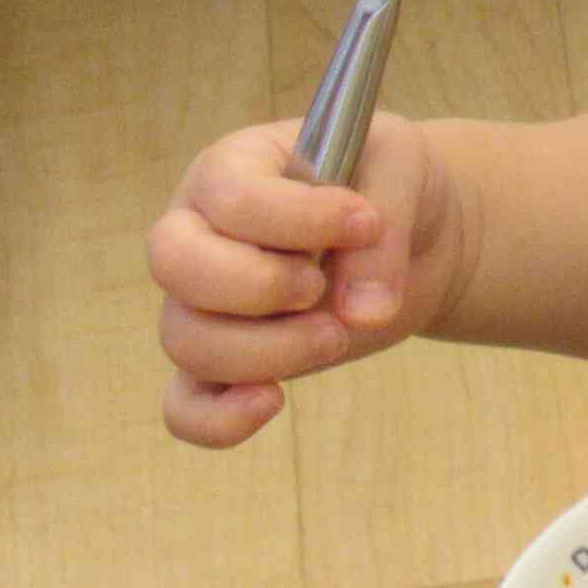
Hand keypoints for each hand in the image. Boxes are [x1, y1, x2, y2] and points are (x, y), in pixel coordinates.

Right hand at [150, 111, 467, 447]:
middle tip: (322, 286)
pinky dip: (217, 419)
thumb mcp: (402, 169)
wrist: (411, 235)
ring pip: (187, 339)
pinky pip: (187, 405)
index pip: (231, 199)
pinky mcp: (229, 362)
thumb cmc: (389, 184)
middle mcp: (199, 234)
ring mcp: (205, 304)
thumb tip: (361, 313)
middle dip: (258, 286)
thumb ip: (384, 224)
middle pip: (175, 267)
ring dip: (266, 350)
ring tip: (338, 334)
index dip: (299, 219)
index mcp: (231, 170)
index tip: (367, 222)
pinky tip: (273, 402)